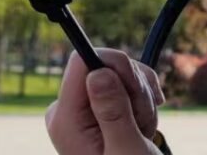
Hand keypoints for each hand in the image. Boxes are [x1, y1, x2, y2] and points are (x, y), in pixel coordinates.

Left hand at [45, 49, 165, 154]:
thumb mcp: (125, 149)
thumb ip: (112, 112)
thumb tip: (96, 72)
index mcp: (65, 120)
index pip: (83, 61)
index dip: (116, 67)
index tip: (134, 93)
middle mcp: (68, 109)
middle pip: (105, 64)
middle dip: (134, 87)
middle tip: (141, 123)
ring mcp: (82, 106)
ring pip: (121, 70)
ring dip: (141, 96)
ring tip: (142, 129)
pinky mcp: (97, 103)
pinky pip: (125, 79)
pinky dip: (142, 96)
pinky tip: (142, 122)